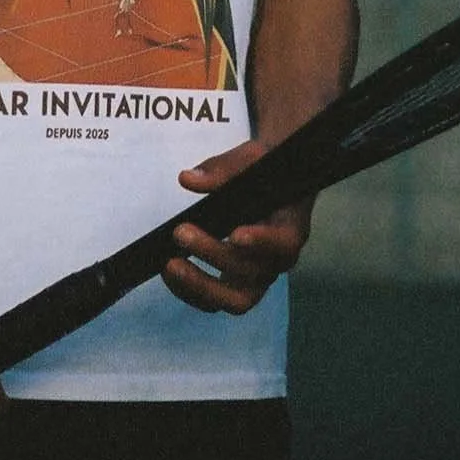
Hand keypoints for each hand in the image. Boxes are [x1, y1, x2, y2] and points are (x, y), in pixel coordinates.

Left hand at [162, 140, 311, 315]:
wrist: (271, 184)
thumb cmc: (265, 170)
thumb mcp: (251, 158)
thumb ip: (224, 168)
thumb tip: (188, 179)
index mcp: (291, 226)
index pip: (284, 242)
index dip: (262, 242)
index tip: (235, 235)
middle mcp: (277, 260)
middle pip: (252, 272)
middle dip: (214, 255)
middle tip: (181, 232)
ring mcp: (258, 277)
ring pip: (235, 299)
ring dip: (200, 285)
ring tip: (170, 264)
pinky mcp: (237, 285)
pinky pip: (215, 302)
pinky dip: (191, 292)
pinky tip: (169, 271)